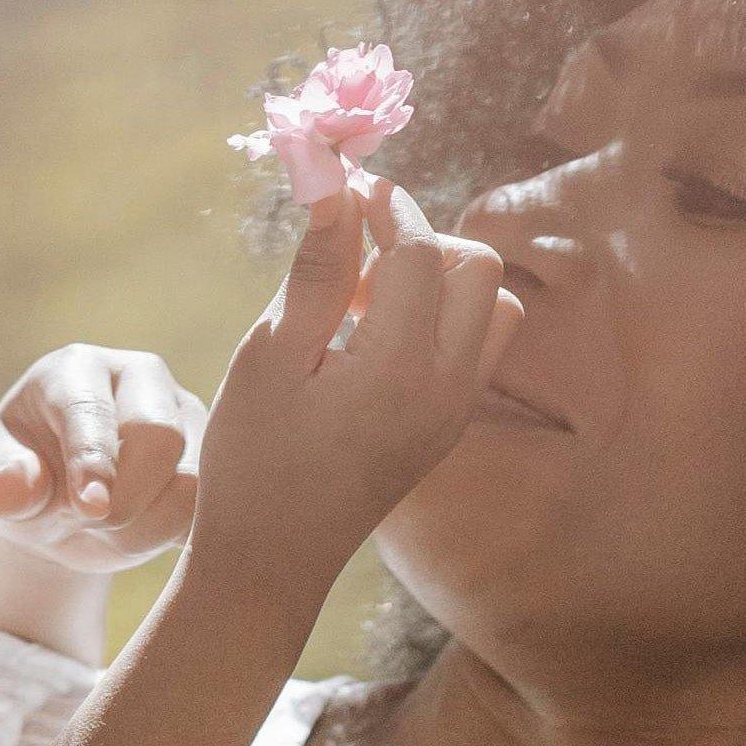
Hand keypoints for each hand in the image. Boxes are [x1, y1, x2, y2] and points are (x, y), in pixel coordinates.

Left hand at [0, 343, 204, 574]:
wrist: (63, 511)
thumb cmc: (27, 484)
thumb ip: (4, 484)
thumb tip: (11, 491)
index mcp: (79, 369)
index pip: (94, 411)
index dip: (93, 462)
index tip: (89, 510)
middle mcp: (142, 379)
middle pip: (160, 435)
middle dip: (124, 498)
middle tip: (90, 524)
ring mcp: (186, 416)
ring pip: (193, 480)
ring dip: (147, 526)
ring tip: (107, 531)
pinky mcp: (213, 460)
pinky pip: (210, 509)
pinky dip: (176, 535)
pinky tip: (143, 534)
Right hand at [190, 170, 517, 592]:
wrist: (274, 561)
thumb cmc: (253, 458)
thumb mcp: (270, 356)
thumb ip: (316, 269)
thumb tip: (337, 184)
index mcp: (398, 370)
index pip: (419, 251)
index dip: (383, 205)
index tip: (343, 185)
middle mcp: (448, 388)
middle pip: (478, 267)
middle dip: (421, 238)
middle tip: (352, 255)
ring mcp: (457, 411)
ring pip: (491, 306)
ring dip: (439, 279)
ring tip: (363, 300)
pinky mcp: (451, 425)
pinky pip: (477, 345)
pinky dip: (439, 318)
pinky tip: (370, 338)